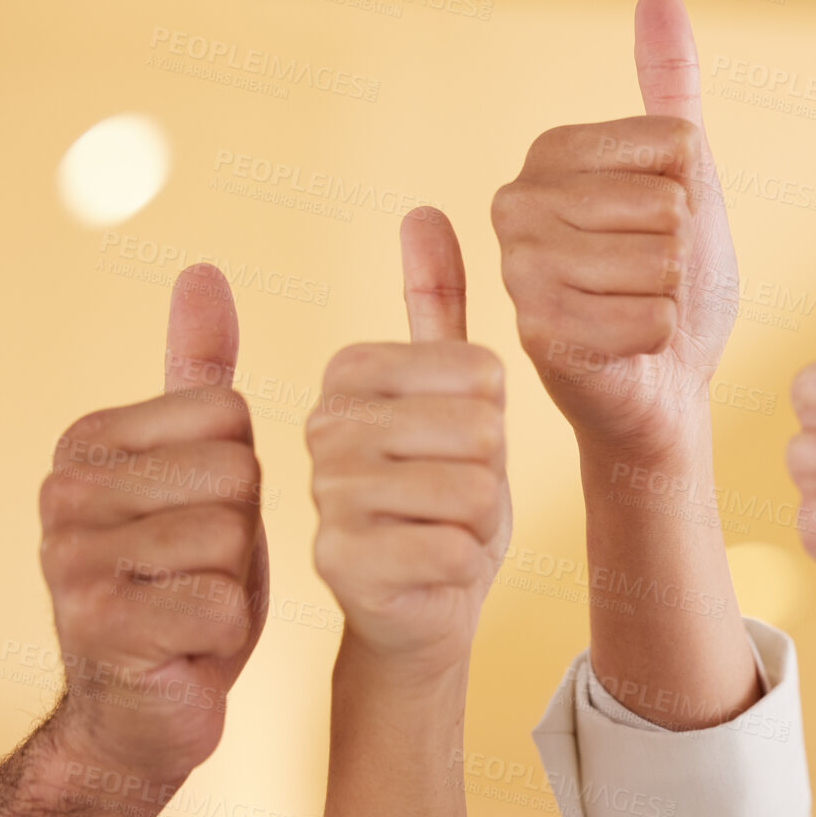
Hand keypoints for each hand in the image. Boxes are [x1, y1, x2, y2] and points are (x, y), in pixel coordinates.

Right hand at [39, 263, 268, 784]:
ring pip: (230, 538)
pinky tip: (183, 648)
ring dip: (231, 584)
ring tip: (188, 606)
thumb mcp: (200, 467)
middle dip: (240, 533)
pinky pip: (222, 602)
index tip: (198, 519)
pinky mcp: (100, 628)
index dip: (241, 479)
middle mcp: (63, 489)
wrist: (140, 711)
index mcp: (88, 439)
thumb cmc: (181, 582)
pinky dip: (222, 633)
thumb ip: (199, 374)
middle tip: (196, 574)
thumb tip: (205, 269)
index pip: (231, 415)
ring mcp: (71, 559)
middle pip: (235, 473)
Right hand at [307, 208, 510, 679]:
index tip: (454, 449)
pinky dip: (461, 567)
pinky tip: (431, 573)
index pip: (482, 374)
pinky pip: (451, 547)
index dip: (493, 421)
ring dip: (478, 525)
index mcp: (350, 373)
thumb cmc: (442, 496)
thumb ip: (435, 304)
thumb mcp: (452, 396)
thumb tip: (423, 208)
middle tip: (452, 501)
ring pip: (470, 490)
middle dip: (489, 477)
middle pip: (480, 431)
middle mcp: (322, 425)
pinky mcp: (337, 562)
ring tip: (442, 533)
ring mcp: (324, 493)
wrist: (416, 608)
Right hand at [492, 0, 734, 458]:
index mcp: (550, 154)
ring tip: (642, 315)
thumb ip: (670, 92)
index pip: (675, 143)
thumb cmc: (676, 286)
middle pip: (667, 204)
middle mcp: (516, 202)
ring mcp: (519, 268)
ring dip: (673, 301)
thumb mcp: (687, 180)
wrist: (662, 388)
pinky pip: (650, 317)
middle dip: (683, 254)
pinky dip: (662, 341)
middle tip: (654, 285)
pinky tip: (634, 350)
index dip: (693, 196)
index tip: (660, 231)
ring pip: (660, 261)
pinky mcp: (538, 331)